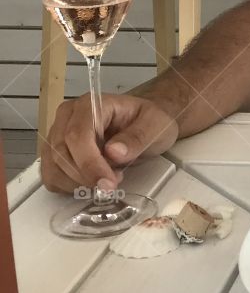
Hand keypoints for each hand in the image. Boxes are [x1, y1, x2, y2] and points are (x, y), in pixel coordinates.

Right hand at [40, 93, 178, 194]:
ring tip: (105, 180)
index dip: (89, 163)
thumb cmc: (148, 120)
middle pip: (61, 153)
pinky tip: (90, 183)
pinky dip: (68, 187)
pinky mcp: (55, 152)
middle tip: (112, 185)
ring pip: (52, 167)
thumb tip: (113, 152)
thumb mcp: (155, 124)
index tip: (108, 183)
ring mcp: (58, 134)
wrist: (143, 122)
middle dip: (85, 176)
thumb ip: (137, 137)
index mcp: (91, 105)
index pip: (77, 135)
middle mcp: (68, 116)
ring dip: (77, 183)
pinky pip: (51, 176)